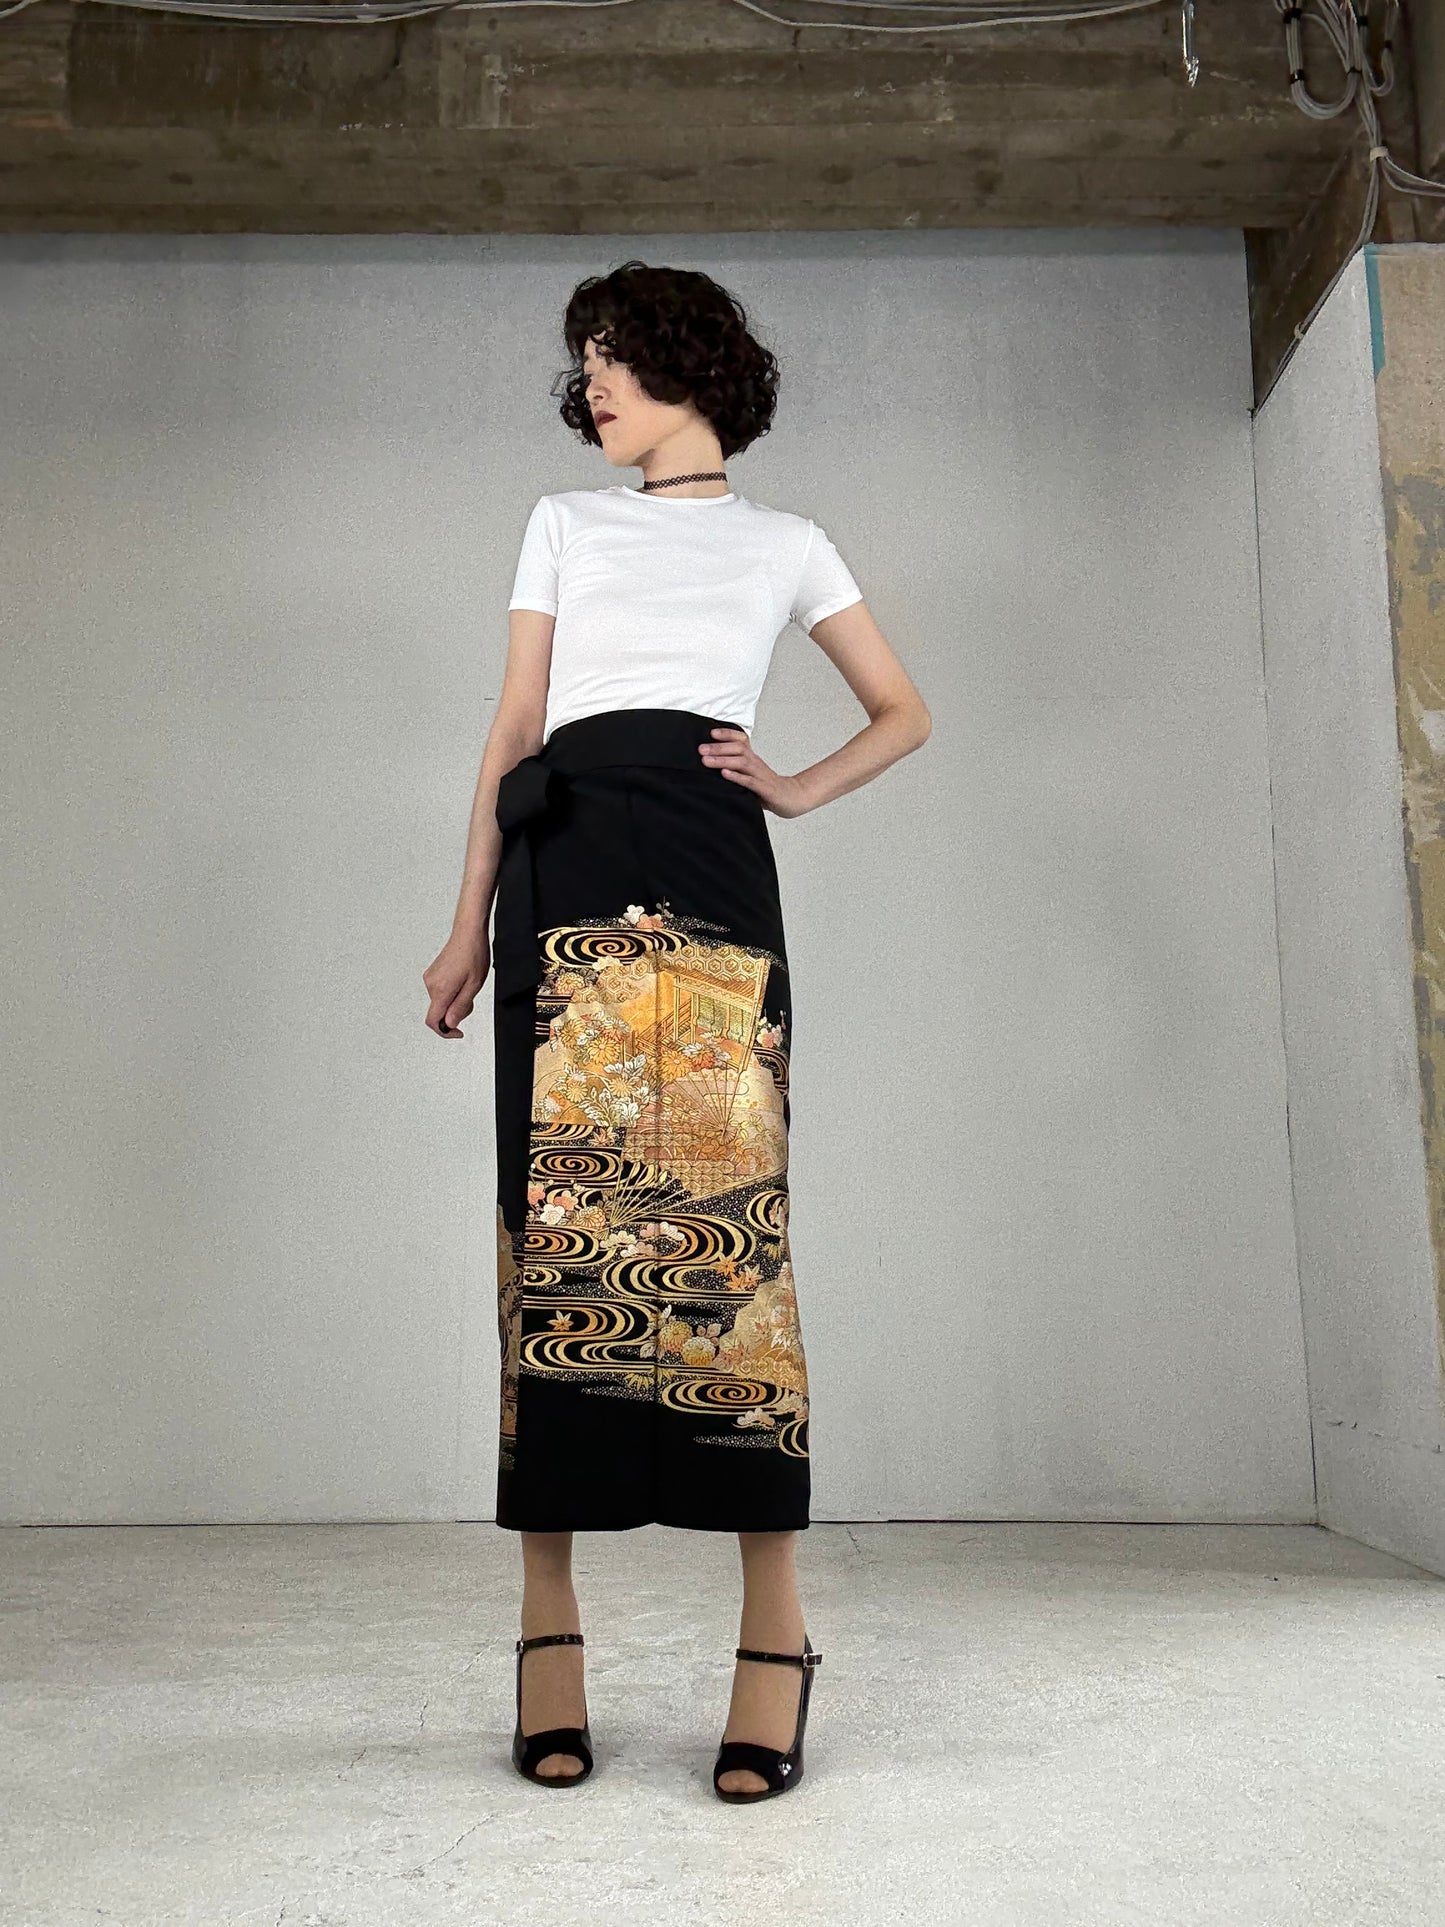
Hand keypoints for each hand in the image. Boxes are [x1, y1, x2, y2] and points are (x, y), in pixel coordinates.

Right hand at [423, 932, 488, 1037]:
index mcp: (440, 990)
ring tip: (469, 985)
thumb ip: (461, 1007)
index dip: (446, 1032)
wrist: (468, 933)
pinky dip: (452, 992)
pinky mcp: (433, 973)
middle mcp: (430, 985)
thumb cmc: (473, 954)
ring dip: (455, 1001)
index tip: (458, 1031)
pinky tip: (463, 980)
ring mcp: (430, 978)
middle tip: (471, 998)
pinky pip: (441, 992)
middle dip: (456, 1012)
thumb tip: (450, 1023)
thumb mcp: (474, 986)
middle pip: (439, 1012)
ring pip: (441, 1002)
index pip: (433, 1022)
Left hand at [696, 728, 810, 817]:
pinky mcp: (764, 789)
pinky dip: (736, 776)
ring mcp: (760, 775)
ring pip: (741, 762)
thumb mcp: (750, 774)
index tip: (712, 733)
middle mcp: (756, 763)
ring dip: (723, 760)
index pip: (741, 740)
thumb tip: (712, 765)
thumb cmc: (767, 787)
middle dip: (718, 747)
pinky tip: (724, 774)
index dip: (728, 734)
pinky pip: (749, 781)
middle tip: (701, 749)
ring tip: (706, 761)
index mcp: (752, 759)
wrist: (791, 797)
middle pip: (738, 749)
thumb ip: (735, 769)